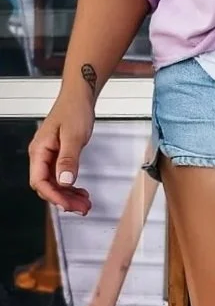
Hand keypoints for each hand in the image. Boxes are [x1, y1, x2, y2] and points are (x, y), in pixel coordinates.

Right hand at [28, 85, 95, 214]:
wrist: (79, 96)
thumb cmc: (74, 110)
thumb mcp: (74, 136)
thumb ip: (68, 159)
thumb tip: (64, 181)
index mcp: (39, 151)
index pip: (39, 181)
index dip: (53, 196)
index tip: (68, 205)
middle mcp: (41, 155)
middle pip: (47, 186)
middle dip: (63, 199)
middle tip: (82, 209)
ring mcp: (49, 156)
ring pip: (55, 183)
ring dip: (68, 195)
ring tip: (85, 204)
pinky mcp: (58, 156)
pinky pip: (61, 176)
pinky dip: (71, 186)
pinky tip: (81, 192)